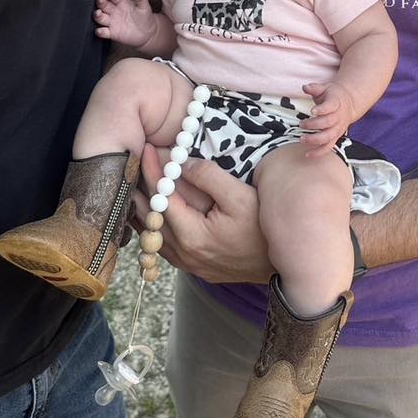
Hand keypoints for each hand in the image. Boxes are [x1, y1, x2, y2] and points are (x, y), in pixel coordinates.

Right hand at [93, 0, 156, 46]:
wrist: (146, 33)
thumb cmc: (144, 17)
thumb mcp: (145, 7)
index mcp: (121, 2)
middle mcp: (114, 10)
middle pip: (104, 5)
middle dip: (101, 2)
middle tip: (101, 0)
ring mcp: (111, 21)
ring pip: (100, 17)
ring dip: (97, 15)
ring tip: (98, 13)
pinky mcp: (111, 33)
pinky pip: (103, 32)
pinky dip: (100, 31)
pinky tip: (100, 30)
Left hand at [134, 145, 273, 283]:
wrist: (284, 265)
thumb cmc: (264, 229)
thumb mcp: (240, 196)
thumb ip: (208, 177)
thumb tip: (180, 164)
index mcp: (192, 235)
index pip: (160, 197)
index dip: (151, 170)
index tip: (143, 148)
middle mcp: (184, 254)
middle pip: (148, 217)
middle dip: (141, 187)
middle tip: (134, 163)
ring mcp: (188, 264)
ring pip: (152, 234)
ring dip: (145, 207)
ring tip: (139, 183)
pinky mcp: (194, 268)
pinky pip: (163, 245)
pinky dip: (155, 225)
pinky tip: (155, 211)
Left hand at [300, 81, 355, 156]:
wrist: (349, 104)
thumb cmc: (334, 96)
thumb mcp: (326, 88)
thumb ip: (315, 88)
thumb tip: (305, 87)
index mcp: (336, 104)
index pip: (330, 107)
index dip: (322, 109)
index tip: (312, 111)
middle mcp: (338, 118)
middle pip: (328, 123)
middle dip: (314, 125)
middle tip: (301, 124)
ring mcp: (337, 129)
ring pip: (328, 137)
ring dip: (315, 140)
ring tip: (302, 139)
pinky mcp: (335, 137)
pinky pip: (328, 147)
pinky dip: (319, 153)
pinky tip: (308, 154)